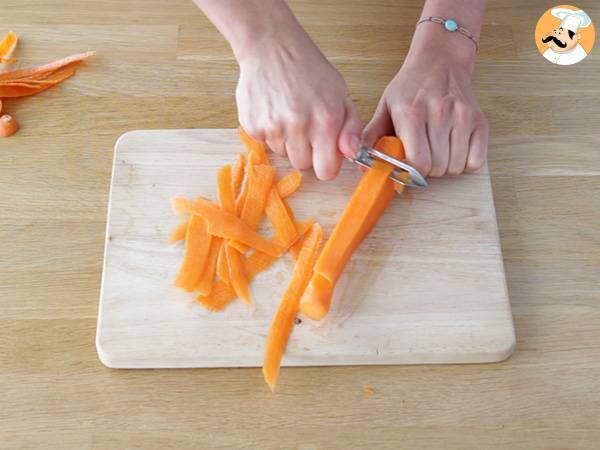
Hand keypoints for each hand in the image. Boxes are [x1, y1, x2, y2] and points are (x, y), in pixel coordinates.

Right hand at [236, 32, 361, 179]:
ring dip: (288, 141)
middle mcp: (299, 126)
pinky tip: (274, 110)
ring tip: (289, 113)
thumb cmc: (309, 70)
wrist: (271, 47)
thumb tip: (352, 154)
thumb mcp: (341, 93)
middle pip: (303, 165)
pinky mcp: (252, 126)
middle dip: (306, 152)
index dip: (326, 164)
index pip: (326, 171)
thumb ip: (351, 127)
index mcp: (326, 120)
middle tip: (306, 127)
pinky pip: (265, 143)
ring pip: (284, 154)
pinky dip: (270, 132)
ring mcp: (273, 127)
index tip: (324, 153)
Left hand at [363, 48, 487, 176]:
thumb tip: (358, 162)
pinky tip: (454, 150)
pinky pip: (476, 160)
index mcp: (411, 113)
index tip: (407, 167)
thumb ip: (371, 135)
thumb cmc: (410, 87)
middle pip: (437, 168)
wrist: (440, 60)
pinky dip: (465, 163)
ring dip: (445, 167)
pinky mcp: (479, 121)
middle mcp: (439, 114)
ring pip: (456, 167)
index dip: (412, 172)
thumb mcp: (385, 107)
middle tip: (422, 157)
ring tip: (437, 152)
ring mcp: (462, 117)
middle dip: (427, 171)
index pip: (418, 162)